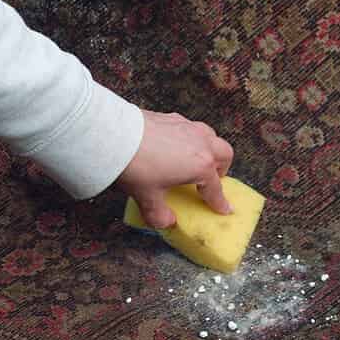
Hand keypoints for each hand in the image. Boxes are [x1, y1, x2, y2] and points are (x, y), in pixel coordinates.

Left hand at [117, 110, 233, 228]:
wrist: (115, 136)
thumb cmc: (137, 167)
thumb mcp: (148, 197)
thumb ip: (159, 214)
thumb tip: (166, 222)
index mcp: (200, 166)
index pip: (215, 188)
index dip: (219, 201)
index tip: (224, 208)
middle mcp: (200, 143)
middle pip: (224, 153)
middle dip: (221, 168)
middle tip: (212, 179)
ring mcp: (187, 127)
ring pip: (210, 135)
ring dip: (209, 148)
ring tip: (196, 159)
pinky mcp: (172, 117)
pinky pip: (190, 127)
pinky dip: (190, 138)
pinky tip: (175, 145)